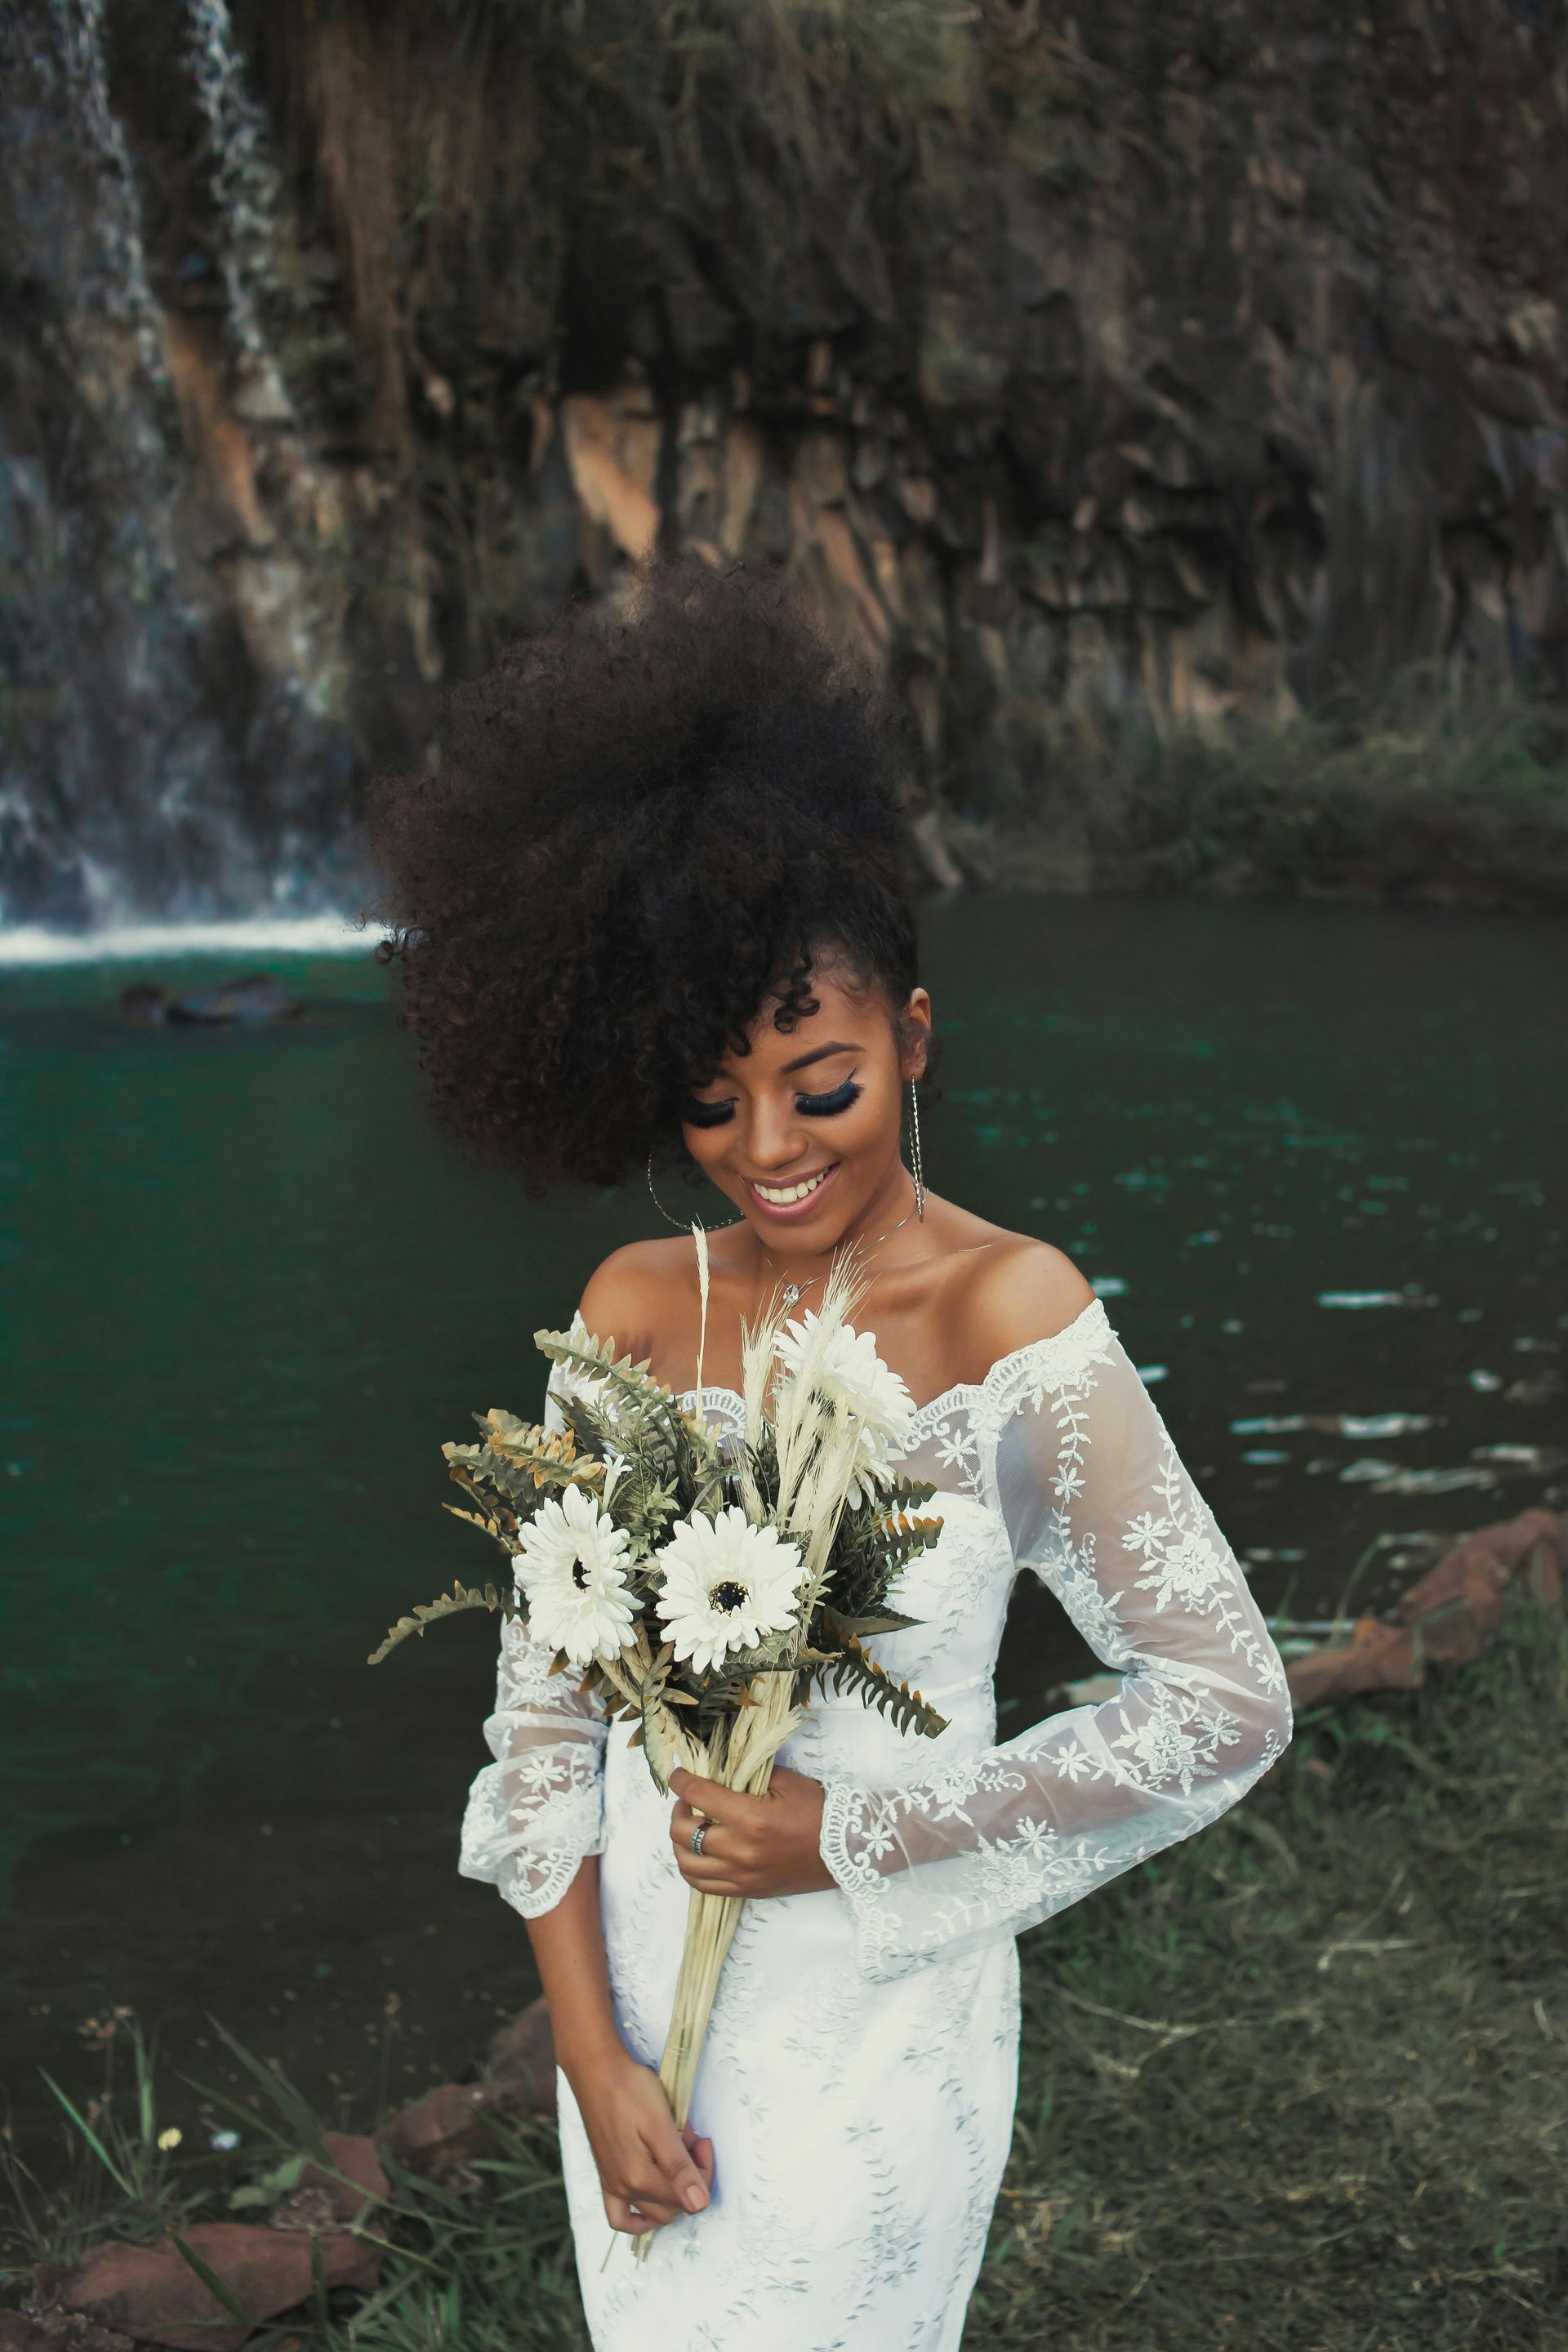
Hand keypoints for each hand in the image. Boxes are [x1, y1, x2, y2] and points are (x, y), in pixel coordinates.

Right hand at [570, 2048, 713, 2235]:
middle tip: (688, 2141)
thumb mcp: (661, 2123)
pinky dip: (638, 2218)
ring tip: (672, 2155)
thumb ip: (679, 2167)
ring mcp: (613, 2186)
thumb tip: (699, 2204)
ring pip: (654, 2211)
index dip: (704, 2171)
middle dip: (690, 2178)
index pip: (689, 2198)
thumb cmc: (630, 2090)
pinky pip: (620, 2217)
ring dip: (671, 2189)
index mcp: (640, 2178)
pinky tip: (650, 2202)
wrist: (597, 2072)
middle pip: (674, 2206)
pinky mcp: (606, 2178)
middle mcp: (624, 2190)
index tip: (701, 2140)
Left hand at [669, 1763, 834, 1898]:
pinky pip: (704, 1885)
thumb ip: (748, 1775)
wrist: (846, 1849)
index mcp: (750, 1818)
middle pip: (683, 1832)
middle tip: (687, 1800)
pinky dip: (693, 1868)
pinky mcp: (747, 1891)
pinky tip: (698, 1853)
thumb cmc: (818, 1810)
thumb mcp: (784, 1781)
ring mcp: (742, 1875)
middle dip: (677, 1810)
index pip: (698, 1796)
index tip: (677, 1774)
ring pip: (687, 1863)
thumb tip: (718, 1771)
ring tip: (689, 1827)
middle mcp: (740, 1850)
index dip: (681, 1781)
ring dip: (679, 1842)